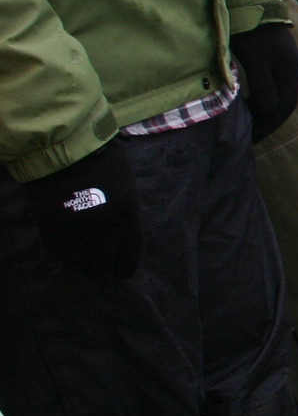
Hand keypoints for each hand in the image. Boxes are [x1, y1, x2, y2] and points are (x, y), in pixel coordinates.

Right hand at [22, 143, 141, 279]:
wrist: (62, 144)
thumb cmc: (100, 156)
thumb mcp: (125, 182)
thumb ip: (125, 209)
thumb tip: (121, 233)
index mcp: (128, 213)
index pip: (130, 254)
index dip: (124, 268)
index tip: (119, 272)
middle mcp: (105, 226)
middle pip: (102, 265)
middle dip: (100, 269)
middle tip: (96, 269)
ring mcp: (76, 228)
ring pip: (77, 262)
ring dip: (77, 263)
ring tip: (77, 260)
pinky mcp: (49, 227)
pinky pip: (54, 252)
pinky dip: (58, 253)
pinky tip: (60, 248)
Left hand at [232, 23, 297, 143]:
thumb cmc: (252, 30)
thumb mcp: (255, 60)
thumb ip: (263, 87)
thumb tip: (267, 111)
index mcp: (290, 70)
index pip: (285, 107)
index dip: (270, 125)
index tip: (252, 138)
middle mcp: (292, 68)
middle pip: (285, 103)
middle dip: (269, 122)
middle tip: (251, 136)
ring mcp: (284, 61)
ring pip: (279, 94)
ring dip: (266, 110)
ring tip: (250, 122)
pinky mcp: (273, 55)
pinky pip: (273, 85)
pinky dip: (263, 98)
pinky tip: (251, 101)